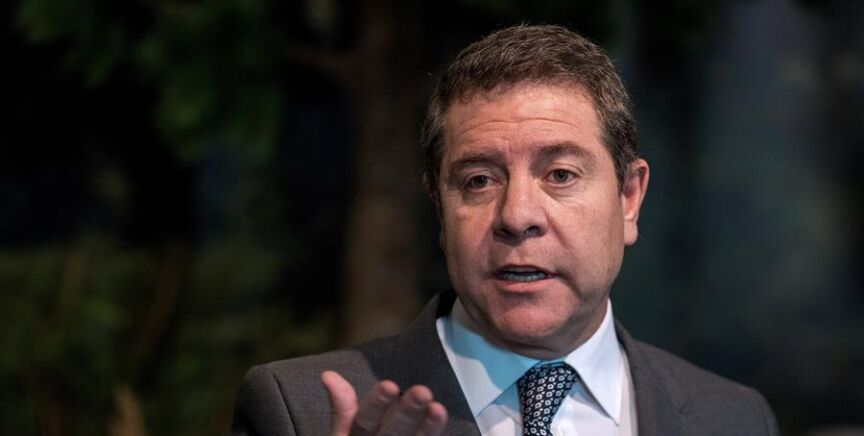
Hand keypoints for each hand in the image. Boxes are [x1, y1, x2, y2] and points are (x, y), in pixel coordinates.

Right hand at [321, 370, 447, 435]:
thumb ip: (342, 409)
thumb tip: (328, 374)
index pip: (363, 421)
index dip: (376, 404)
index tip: (390, 385)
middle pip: (392, 433)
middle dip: (406, 413)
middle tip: (422, 391)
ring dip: (428, 429)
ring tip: (438, 409)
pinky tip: (440, 423)